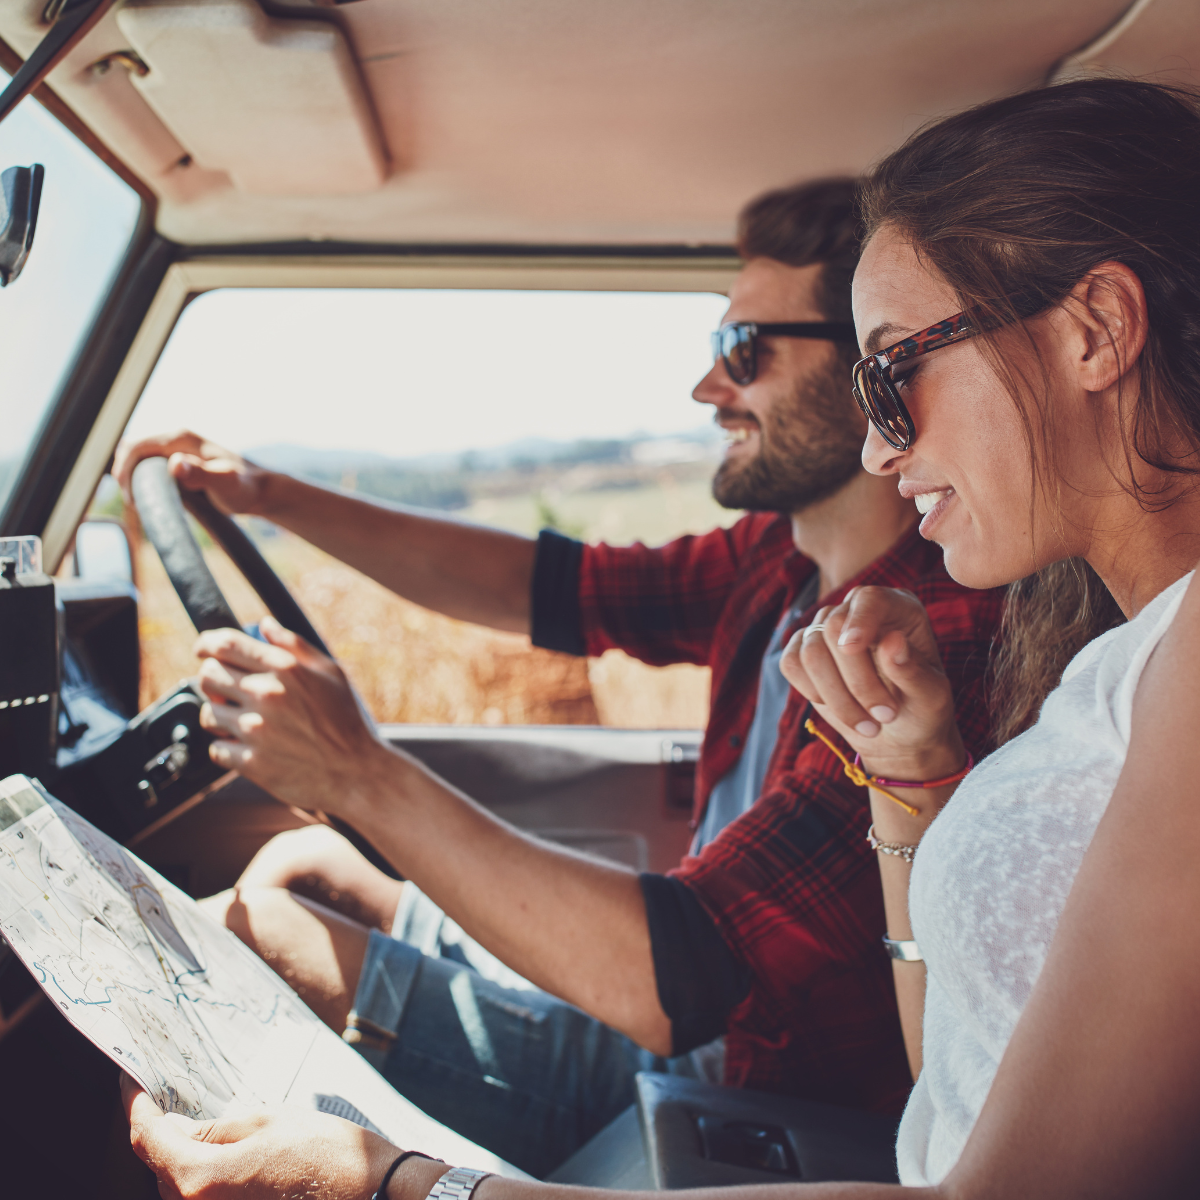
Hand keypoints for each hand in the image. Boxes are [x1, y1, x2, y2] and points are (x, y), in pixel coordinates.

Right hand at [113, 430, 272, 516]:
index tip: (132, 498)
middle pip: (132, 449)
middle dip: (126, 473)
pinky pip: (149, 465)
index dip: (125, 469)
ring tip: (142, 502)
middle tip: (136, 503)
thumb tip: (174, 465)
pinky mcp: (179, 461)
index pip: (136, 446)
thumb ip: (200, 473)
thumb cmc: (244, 488)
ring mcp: (177, 449)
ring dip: (132, 477)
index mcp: (181, 437)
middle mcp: (176, 438)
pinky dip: (142, 479)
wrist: (260, 490)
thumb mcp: (223, 483)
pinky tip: (152, 498)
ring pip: (139, 457)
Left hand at [123, 1074, 401, 1199]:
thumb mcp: (266, 1122)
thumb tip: (176, 1128)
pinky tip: (217, 1152)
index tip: (129, 1079)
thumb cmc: (325, 1153)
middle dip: (159, 1131)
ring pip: (180, 1185)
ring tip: (193, 1121)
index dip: (135, 1104)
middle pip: (160, 1166)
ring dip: (181, 1155)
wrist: (370, 1194)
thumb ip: (214, 1129)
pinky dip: (202, 1174)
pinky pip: (202, 1197)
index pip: (148, 1138)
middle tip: (165, 1095)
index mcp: (199, 1179)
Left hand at [196, 616, 393, 816]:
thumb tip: (265, 625)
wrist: (355, 772)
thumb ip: (295, 646)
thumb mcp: (331, 673)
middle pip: (208, 675)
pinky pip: (216, 749)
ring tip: (239, 722)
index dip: (207, 644)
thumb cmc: (346, 721)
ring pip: (208, 713)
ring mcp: (255, 730)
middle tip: (224, 689)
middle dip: (211, 679)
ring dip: (218, 715)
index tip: (203, 650)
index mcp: (285, 669)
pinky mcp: (250, 762)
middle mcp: (266, 695)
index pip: (227, 645)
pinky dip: (227, 748)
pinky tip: (247, 747)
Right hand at [780, 585, 964, 783]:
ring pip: (811, 651)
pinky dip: (812, 692)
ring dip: (837, 696)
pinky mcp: (803, 652)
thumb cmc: (921, 710)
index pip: (870, 599)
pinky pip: (791, 664)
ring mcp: (826, 629)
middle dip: (856, 680)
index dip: (860, 620)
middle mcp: (859, 611)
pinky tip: (840, 710)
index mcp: (897, 608)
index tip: (853, 647)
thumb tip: (892, 641)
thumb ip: (913, 670)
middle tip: (884, 716)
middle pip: (834, 627)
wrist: (898, 735)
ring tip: (868, 725)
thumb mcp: (930, 696)